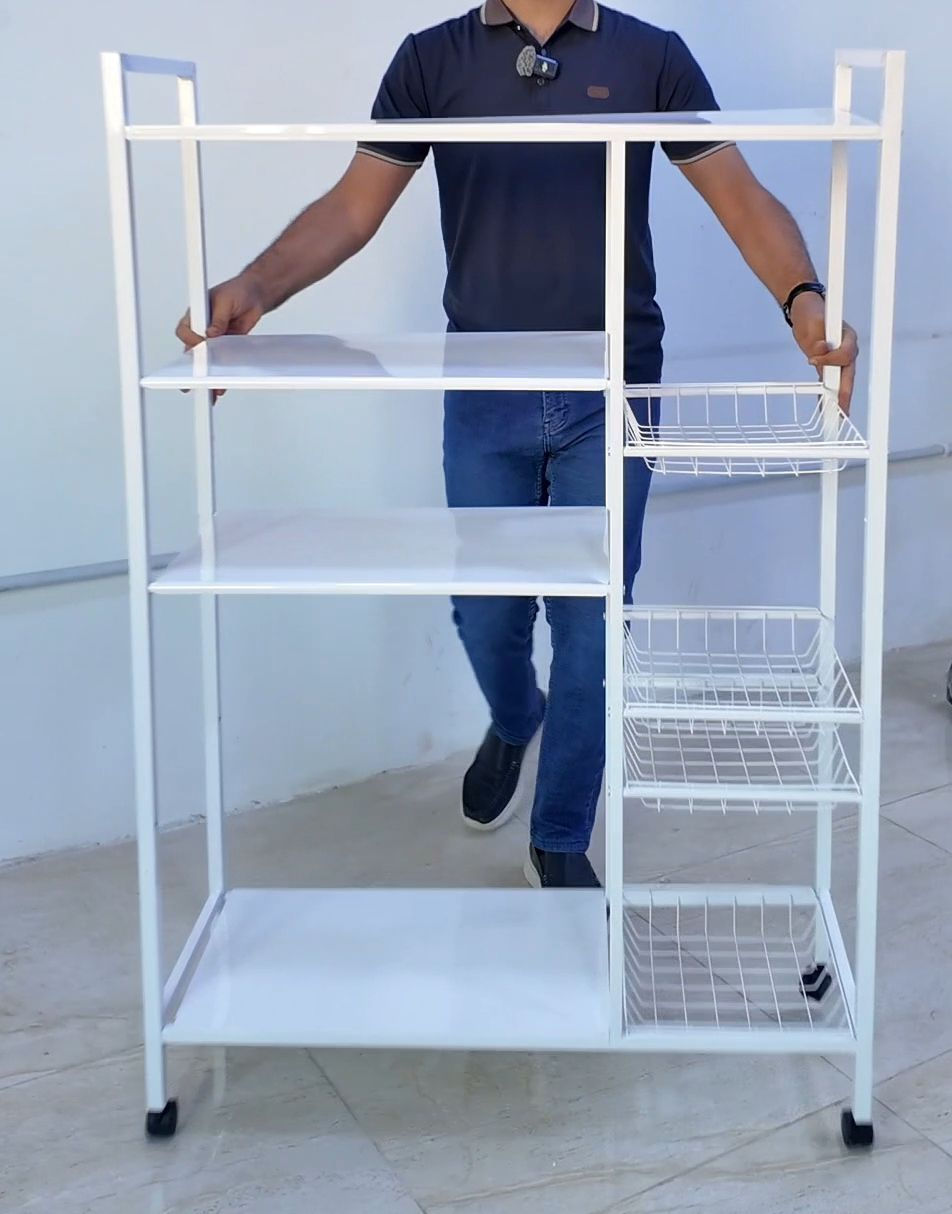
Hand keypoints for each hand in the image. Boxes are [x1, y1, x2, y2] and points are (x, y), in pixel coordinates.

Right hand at [174, 274, 265, 398]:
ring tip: (210, 388)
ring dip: (207, 374)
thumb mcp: (226, 301)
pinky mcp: (226, 346)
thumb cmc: (237, 291)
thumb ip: (218, 318)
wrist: (254, 296)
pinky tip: (222, 384)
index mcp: (196, 314)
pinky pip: (221, 362)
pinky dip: (222, 373)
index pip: (184, 331)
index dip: (190, 340)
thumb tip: (210, 333)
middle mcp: (201, 328)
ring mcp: (213, 339)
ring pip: (206, 360)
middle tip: (195, 379)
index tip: (199, 347)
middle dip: (193, 366)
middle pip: (192, 350)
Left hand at [790, 290, 858, 413]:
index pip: (845, 355)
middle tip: (842, 412)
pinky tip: (825, 407)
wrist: (806, 308)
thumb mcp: (812, 323)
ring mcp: (839, 358)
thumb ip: (817, 338)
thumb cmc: (811, 312)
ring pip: (842, 381)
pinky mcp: (829, 364)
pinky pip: (830, 381)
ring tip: (835, 417)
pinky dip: (827, 394)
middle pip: (849, 375)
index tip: (812, 359)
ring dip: (838, 399)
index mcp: (848, 337)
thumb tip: (820, 351)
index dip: (830, 360)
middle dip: (845, 395)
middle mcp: (848, 349)